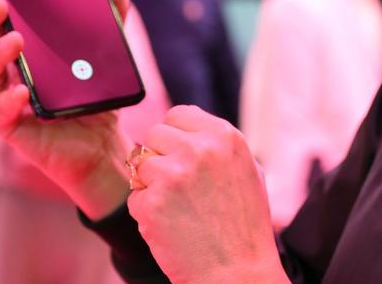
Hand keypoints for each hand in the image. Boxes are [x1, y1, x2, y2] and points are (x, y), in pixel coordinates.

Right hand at [0, 0, 132, 217]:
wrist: (104, 143)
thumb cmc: (94, 92)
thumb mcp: (107, 48)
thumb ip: (110, 12)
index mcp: (18, 46)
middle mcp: (3, 70)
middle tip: (0, 4)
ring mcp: (3, 98)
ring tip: (15, 40)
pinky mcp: (11, 128)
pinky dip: (8, 100)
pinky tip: (21, 91)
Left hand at [129, 106, 286, 283]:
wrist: (237, 272)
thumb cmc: (244, 224)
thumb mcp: (247, 170)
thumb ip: (217, 145)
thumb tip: (185, 130)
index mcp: (225, 136)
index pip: (179, 114)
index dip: (175, 136)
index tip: (182, 157)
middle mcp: (199, 148)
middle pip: (154, 134)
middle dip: (159, 158)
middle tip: (177, 186)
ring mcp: (173, 174)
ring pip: (139, 164)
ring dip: (150, 184)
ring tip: (177, 207)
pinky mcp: (151, 202)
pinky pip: (134, 197)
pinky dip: (146, 212)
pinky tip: (171, 226)